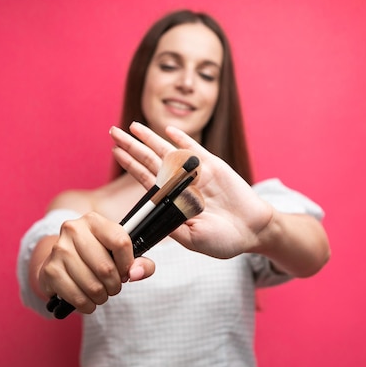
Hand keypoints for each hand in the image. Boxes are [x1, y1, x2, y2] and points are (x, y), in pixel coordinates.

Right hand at [38, 212, 154, 313]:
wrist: (61, 262)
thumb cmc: (96, 257)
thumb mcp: (120, 254)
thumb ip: (140, 263)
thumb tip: (136, 273)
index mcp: (94, 220)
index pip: (121, 242)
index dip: (128, 263)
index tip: (126, 272)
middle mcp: (73, 229)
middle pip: (106, 267)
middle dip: (115, 285)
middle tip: (113, 287)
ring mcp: (59, 249)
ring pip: (92, 285)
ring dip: (101, 296)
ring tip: (101, 294)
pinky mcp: (50, 270)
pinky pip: (76, 296)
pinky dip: (86, 305)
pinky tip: (88, 301)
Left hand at [110, 122, 274, 258]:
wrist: (252, 231)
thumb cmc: (223, 240)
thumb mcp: (192, 238)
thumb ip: (173, 224)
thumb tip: (152, 212)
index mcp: (173, 201)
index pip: (146, 178)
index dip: (130, 165)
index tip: (115, 152)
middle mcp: (181, 184)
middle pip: (151, 160)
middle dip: (132, 146)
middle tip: (113, 131)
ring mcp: (196, 173)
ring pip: (168, 151)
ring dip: (150, 138)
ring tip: (133, 126)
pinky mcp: (214, 167)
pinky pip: (195, 149)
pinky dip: (182, 139)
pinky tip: (168, 130)